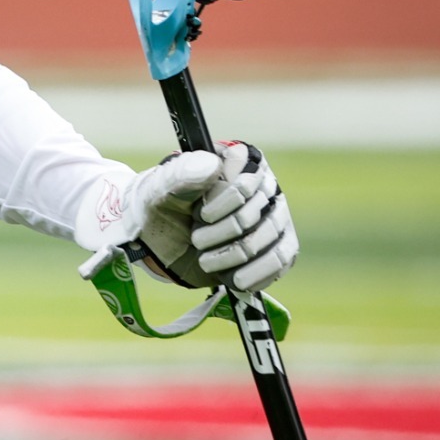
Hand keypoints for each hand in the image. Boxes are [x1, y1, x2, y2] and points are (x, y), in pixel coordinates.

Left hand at [75, 141, 297, 294]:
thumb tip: (212, 163)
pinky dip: (256, 273)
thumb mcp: (161, 190)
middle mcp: (261, 185)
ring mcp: (273, 215)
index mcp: (235, 160)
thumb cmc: (160, 207)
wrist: (159, 242)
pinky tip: (234, 279)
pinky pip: (281, 260)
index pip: (249, 176)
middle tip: (196, 238)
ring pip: (271, 236)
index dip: (227, 199)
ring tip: (206, 260)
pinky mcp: (277, 245)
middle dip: (223, 231)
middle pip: (258, 210)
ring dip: (234, 254)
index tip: (199, 214)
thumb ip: (182, 174)